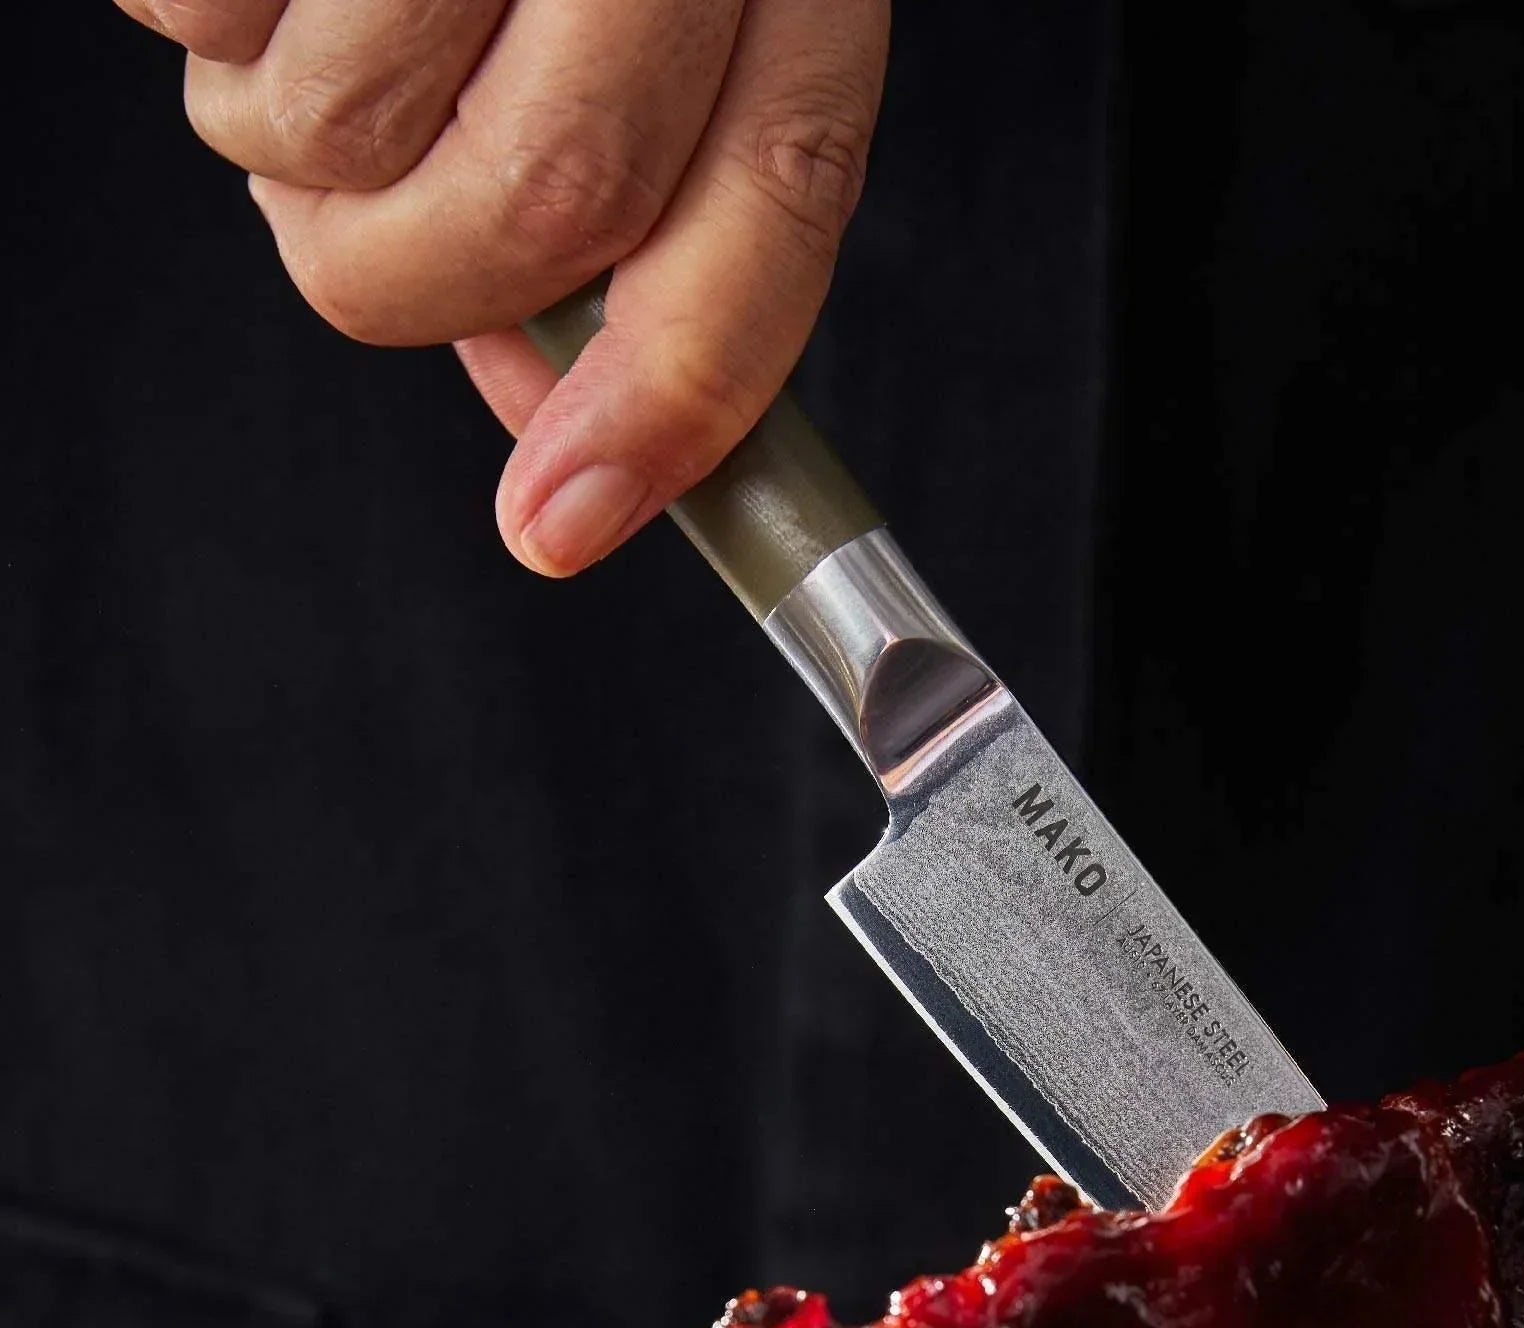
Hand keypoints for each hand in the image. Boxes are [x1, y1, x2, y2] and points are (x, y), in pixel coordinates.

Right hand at [116, 0, 888, 574]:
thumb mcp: (653, 10)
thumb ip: (633, 216)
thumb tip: (566, 437)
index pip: (773, 196)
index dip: (676, 396)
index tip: (565, 522)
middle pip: (541, 207)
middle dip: (424, 285)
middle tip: (371, 219)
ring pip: (334, 132)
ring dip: (283, 137)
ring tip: (313, 12)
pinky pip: (192, 14)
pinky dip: (196, 20)